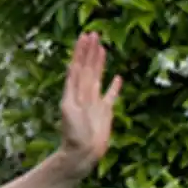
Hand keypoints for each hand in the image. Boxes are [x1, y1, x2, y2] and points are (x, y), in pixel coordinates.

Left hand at [52, 32, 122, 182]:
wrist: (81, 153)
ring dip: (99, 62)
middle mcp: (84, 93)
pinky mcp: (105, 112)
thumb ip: (72, 89)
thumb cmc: (73, 134)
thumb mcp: (69, 109)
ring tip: (102, 48)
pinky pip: (110, 96)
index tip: (84, 36)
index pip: (78, 66)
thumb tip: (73, 68)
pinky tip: (118, 77)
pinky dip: (114, 87)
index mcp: (75, 91)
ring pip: (98, 77)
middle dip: (90, 51)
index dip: (81, 51)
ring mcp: (95, 102)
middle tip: (94, 34)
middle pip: (88, 67)